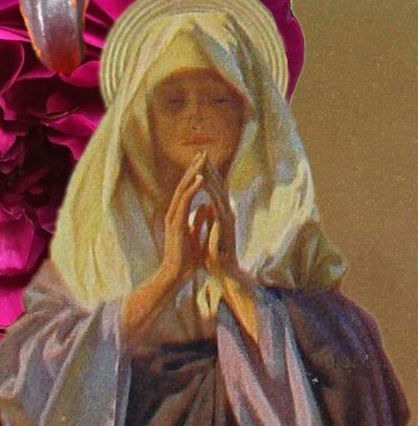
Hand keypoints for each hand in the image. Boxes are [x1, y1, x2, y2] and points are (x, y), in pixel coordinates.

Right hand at [159, 156, 212, 285]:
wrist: (176, 275)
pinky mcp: (176, 222)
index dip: (196, 176)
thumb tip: (207, 206)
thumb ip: (200, 220)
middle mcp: (174, 212)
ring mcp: (174, 216)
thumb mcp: (197, 235)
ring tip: (201, 160)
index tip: (204, 162)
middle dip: (194, 168)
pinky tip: (200, 178)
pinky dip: (192, 188)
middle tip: (202, 153)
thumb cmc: (187, 259)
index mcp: (180, 215)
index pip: (188, 190)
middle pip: (185, 185)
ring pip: (183, 189)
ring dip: (193, 173)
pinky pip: (184, 201)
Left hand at [199, 164, 260, 331]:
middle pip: (218, 186)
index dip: (207, 174)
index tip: (199, 159)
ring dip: (210, 177)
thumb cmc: (217, 254)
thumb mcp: (211, 231)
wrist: (225, 273)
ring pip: (218, 193)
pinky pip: (216, 205)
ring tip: (202, 162)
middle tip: (202, 152)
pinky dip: (210, 192)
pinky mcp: (224, 226)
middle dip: (209, 169)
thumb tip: (208, 205)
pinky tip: (204, 182)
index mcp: (222, 213)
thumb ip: (210, 217)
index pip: (214, 189)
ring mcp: (227, 219)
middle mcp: (226, 213)